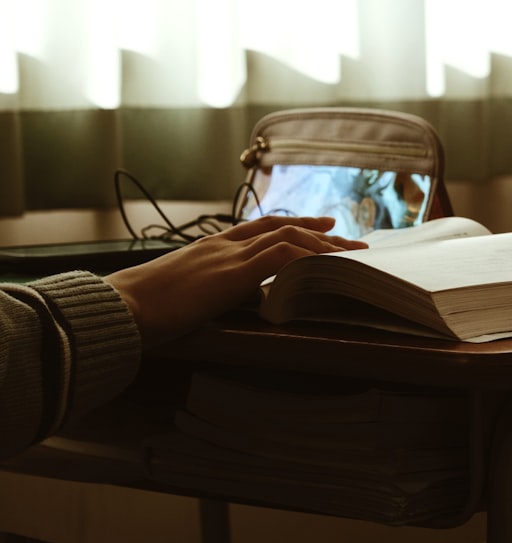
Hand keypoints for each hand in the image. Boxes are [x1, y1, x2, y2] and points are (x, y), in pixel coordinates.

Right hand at [105, 216, 367, 346]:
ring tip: (350, 254)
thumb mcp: (186, 294)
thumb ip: (214, 291)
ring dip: (323, 245)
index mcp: (211, 246)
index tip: (322, 226)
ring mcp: (227, 256)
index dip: (295, 225)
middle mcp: (223, 244)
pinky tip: (326, 265)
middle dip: (320, 232)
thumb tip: (240, 301)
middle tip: (350, 239)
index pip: (262, 227)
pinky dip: (306, 258)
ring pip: (287, 238)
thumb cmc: (144, 308)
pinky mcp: (231, 274)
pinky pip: (278, 257)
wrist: (120, 307)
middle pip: (282, 228)